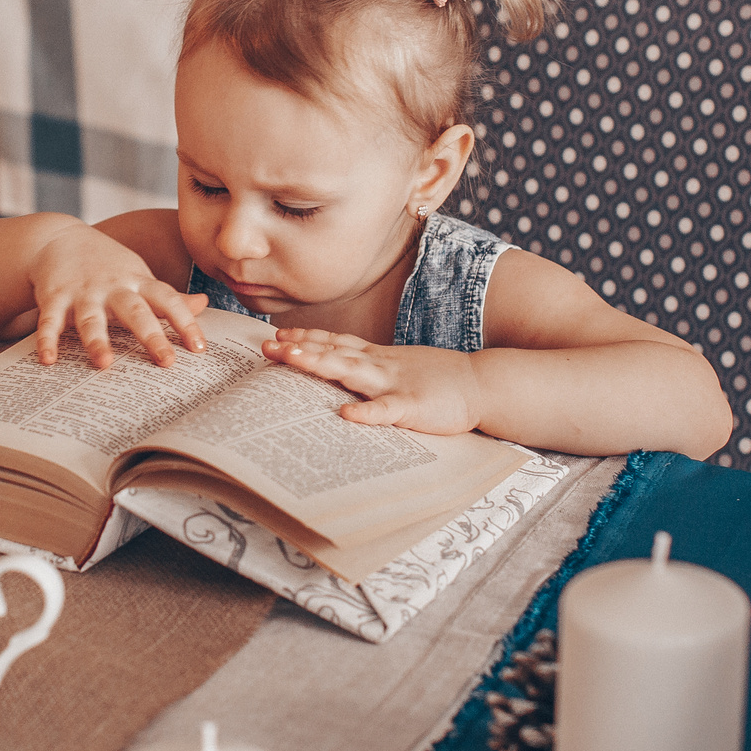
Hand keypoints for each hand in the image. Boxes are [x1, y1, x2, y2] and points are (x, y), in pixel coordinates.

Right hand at [27, 225, 207, 368]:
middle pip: (134, 311)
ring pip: (91, 318)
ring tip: (104, 365)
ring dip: (97, 341)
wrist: (59, 238)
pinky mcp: (54, 298)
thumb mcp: (139, 275)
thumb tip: (203, 304)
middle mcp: (112, 287)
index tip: (200, 348)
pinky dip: (47, 340)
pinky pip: (50, 321)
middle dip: (151, 336)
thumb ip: (167, 297)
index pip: (167, 300)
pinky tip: (47, 360)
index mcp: (137, 282)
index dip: (185, 322)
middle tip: (166, 362)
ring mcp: (82, 292)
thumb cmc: (107, 265)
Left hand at [265, 331, 483, 434]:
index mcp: (378, 358)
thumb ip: (372, 370)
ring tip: (292, 360)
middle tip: (266, 346)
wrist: (483, 384)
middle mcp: (381, 365)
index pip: (335, 343)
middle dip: (299, 348)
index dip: (305, 338)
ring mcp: (396, 383)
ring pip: (352, 371)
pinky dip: (366, 412)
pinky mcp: (413, 406)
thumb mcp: (401, 369)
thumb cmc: (441, 380)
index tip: (276, 334)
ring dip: (321, 364)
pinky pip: (387, 410)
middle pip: (334, 352)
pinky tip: (345, 415)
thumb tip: (343, 371)